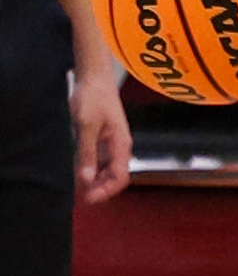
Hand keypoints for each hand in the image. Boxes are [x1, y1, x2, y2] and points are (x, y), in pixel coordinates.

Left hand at [70, 67, 132, 202]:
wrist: (94, 77)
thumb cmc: (93, 98)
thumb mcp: (87, 126)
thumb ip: (87, 153)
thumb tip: (86, 179)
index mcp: (121, 145)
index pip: (120, 177)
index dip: (106, 191)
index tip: (88, 198)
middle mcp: (120, 148)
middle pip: (116, 177)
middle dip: (101, 189)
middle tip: (82, 197)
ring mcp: (112, 144)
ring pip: (108, 171)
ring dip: (96, 182)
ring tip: (79, 189)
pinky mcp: (103, 140)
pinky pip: (101, 162)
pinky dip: (91, 171)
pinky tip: (79, 174)